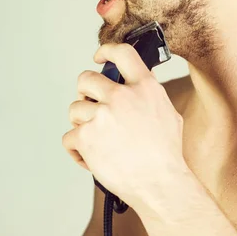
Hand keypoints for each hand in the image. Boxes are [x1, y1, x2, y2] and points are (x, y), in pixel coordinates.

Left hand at [62, 43, 187, 210]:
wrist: (160, 184)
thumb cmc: (166, 156)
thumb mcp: (168, 115)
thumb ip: (149, 97)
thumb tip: (138, 87)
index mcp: (145, 87)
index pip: (122, 53)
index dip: (106, 51)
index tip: (99, 57)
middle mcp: (122, 96)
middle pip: (86, 79)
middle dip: (85, 94)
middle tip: (92, 109)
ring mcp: (102, 115)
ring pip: (74, 110)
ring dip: (82, 125)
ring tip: (98, 142)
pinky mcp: (86, 136)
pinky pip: (69, 138)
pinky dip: (77, 151)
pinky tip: (93, 159)